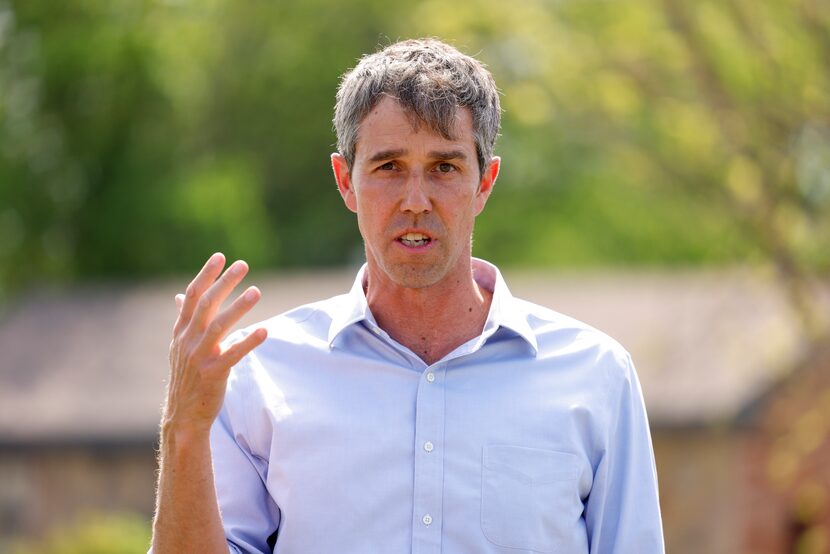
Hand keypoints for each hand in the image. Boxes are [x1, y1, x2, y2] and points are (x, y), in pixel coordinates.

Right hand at [163, 253, 266, 433]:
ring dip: (239, 307)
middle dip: (224, 283)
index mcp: (181, 331)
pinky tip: (264, 331)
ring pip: (219, 326)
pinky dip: (249, 342)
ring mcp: (199, 357)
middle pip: (207, 305)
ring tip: (256, 291)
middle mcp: (187, 341)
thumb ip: (185, 320)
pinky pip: (233, 354)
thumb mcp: (180, 346)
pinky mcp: (213, 374)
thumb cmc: (187, 376)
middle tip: (243, 265)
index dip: (206, 275)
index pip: (193, 296)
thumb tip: (181, 296)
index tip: (221, 256)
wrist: (183, 415)